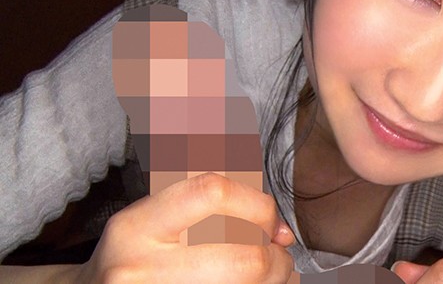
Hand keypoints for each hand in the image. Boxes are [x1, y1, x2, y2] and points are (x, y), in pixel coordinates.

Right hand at [74, 173, 294, 283]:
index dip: (256, 204)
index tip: (267, 217)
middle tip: (276, 256)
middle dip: (275, 259)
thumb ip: (212, 208)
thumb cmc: (135, 255)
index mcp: (137, 226)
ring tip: (269, 273)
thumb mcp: (154, 218)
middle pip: (243, 262)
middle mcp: (141, 269)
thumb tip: (281, 232)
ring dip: (273, 281)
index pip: (212, 194)